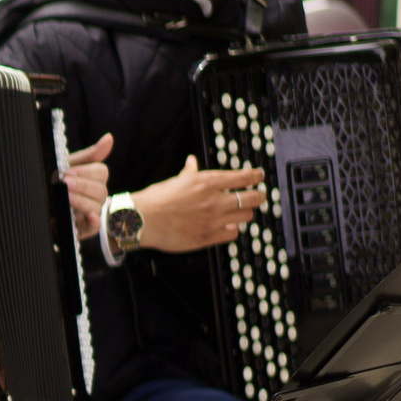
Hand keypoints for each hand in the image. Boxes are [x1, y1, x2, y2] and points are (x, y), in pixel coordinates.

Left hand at [64, 132, 112, 239]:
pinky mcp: (85, 228)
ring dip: (81, 201)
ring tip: (65, 198)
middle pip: (100, 190)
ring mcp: (93, 212)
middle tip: (64, 183)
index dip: (86, 172)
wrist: (41, 204)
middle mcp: (97, 196)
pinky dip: (93, 222)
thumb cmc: (60, 182)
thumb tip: (109, 138)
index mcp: (94, 179)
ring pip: (96, 206)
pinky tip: (88, 217)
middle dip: (82, 185)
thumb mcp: (69, 165)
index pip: (101, 172)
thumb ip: (89, 155)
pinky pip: (95, 227)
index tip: (68, 171)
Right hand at [132, 155, 266, 252]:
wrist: (141, 220)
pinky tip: (224, 227)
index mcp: (207, 182)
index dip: (256, 176)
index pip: (244, 177)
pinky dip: (231, 230)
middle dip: (258, 196)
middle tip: (256, 196)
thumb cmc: (155, 200)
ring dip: (243, 214)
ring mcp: (213, 220)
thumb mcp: (175, 181)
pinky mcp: (208, 237)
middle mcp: (215, 200)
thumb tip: (192, 162)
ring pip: (246, 217)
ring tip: (237, 213)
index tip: (259, 177)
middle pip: (253, 198)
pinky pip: (233, 234)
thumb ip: (189, 173)